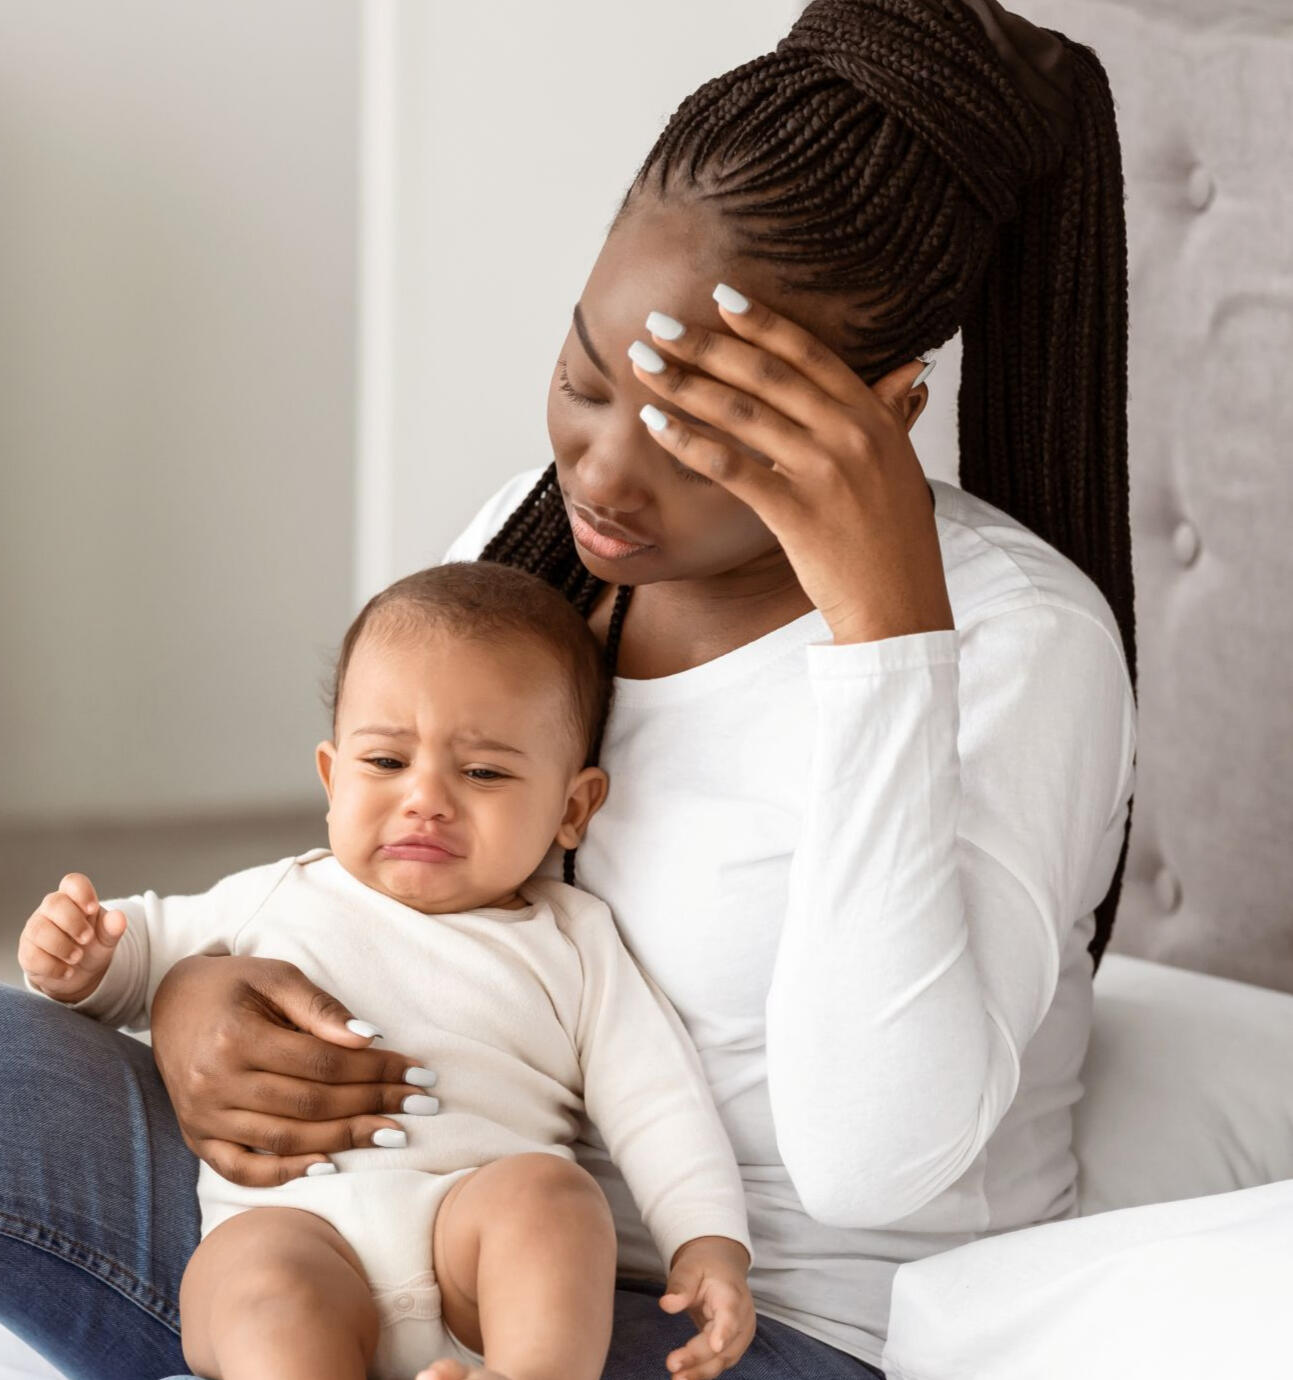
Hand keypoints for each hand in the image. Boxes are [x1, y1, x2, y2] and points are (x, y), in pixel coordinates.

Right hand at [18, 872, 126, 1002]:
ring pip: (38, 929)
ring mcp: (36, 930)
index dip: (81, 892)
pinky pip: (32, 956)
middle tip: (87, 939)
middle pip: (53, 903)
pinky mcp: (27, 953)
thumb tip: (119, 918)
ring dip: (60, 945)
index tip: (93, 909)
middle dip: (72, 922)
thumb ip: (113, 927)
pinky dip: (52, 966)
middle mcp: (50, 911)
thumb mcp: (107, 937)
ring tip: (77, 957)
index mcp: (74, 899)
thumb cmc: (92, 946)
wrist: (79, 974)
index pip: (72, 882)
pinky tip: (67, 971)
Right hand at [150, 954, 437, 1186]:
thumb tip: (368, 1037)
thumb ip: (320, 1008)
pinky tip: (328, 1166)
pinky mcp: (196, 1137)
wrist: (171, 1000)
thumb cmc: (234, 983)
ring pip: (285, 1138)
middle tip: (421, 1104)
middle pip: (310, 1104)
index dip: (376, 1069)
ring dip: (345, 1140)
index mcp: (237, 1038)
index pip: (323, 1063)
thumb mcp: (277, 977)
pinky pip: (241, 1169)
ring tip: (392, 1134)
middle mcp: (215, 1083)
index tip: (418, 1071)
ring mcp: (203, 1116)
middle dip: (373, 1105)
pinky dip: (284, 1173)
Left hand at [634, 286, 954, 645]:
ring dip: (685, 384)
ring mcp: (824, 472)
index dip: (762, 323)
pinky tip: (655, 425)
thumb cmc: (895, 541)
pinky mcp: (797, 513)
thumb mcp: (901, 465)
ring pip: (742, 415)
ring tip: (644, 365)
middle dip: (706, 345)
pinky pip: (732, 468)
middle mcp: (850, 434)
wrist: (902, 606)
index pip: (809, 354)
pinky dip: (689, 443)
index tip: (720, 297)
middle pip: (765, 375)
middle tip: (658, 325)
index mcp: (875, 416)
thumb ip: (891, 415)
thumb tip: (906, 371)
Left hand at [659, 1236, 755, 1379]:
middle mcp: (742, 1317)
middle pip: (725, 1343)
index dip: (724, 1331)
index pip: (731, 1314)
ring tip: (676, 1378)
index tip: (715, 1345)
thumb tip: (666, 1304)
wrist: (721, 1267)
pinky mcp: (732, 1346)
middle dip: (700, 1357)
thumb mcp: (690, 1267)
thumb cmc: (704, 1266)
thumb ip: (680, 1285)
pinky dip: (702, 1372)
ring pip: (724, 1359)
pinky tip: (684, 1377)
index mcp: (732, 1294)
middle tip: (672, 1364)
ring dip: (700, 1372)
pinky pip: (719, 1362)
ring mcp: (740, 1334)